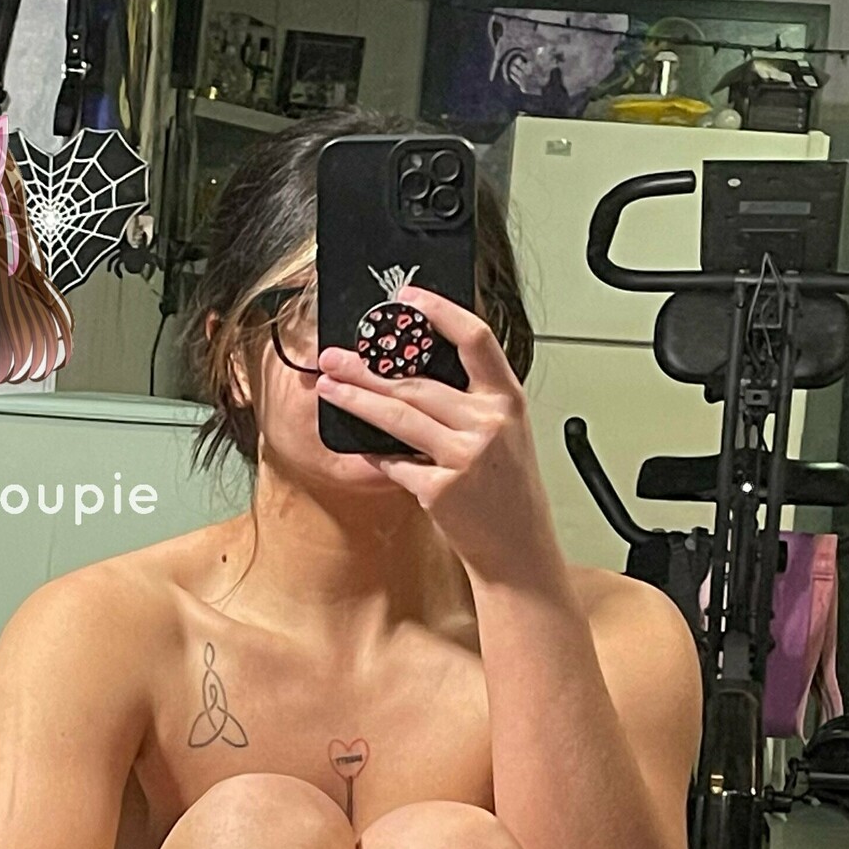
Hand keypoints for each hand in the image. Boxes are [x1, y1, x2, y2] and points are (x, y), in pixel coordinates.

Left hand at [316, 285, 557, 584]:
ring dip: (355, 399)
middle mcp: (488, 423)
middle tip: (336, 357)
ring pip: (396, 416)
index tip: (408, 298)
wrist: (519, 551)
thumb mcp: (506, 435)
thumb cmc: (509, 493)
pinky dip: (374, 456)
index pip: (475, 339)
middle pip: (416, 382)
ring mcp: (464, 456)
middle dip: (367, 368)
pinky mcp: (441, 489)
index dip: (440, 311)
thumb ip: (473, 402)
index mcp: (508, 401)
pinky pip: (393, 462)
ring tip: (329, 386)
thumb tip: (414, 370)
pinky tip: (360, 448)